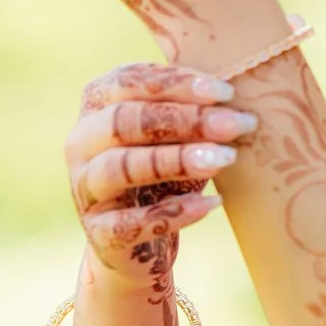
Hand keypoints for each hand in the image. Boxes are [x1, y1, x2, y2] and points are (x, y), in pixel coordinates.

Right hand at [66, 62, 258, 291]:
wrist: (136, 245)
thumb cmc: (163, 175)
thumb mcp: (176, 137)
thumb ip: (194, 112)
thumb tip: (244, 95)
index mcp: (97, 104)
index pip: (129, 80)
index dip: (177, 84)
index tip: (226, 92)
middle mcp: (80, 142)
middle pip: (125, 120)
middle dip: (186, 120)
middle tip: (238, 124)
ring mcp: (84, 188)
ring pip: (120, 167)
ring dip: (176, 160)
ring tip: (225, 159)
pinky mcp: (98, 232)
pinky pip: (130, 222)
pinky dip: (173, 213)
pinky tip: (212, 204)